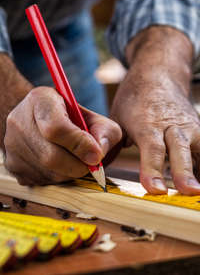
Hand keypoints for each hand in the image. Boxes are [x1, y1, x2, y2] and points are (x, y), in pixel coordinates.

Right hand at [4, 86, 121, 184]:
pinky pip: (39, 181)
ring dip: (70, 173)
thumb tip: (98, 152)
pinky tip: (63, 165)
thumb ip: (105, 132)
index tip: (97, 154)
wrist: (48, 123)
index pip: (56, 127)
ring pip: (46, 172)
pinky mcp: (11, 164)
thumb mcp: (96, 118)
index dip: (79, 144)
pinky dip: (58, 179)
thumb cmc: (76, 120)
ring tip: (77, 160)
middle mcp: (20, 120)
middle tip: (92, 164)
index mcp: (41, 99)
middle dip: (78, 165)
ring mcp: (12, 144)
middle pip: (50, 155)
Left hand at [111, 26, 199, 194]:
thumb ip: (109, 144)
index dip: (153, 168)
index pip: (152, 146)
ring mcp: (190, 127)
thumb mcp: (116, 117)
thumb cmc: (136, 99)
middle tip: (189, 193)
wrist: (159, 74)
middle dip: (185, 171)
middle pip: (181, 148)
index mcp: (148, 121)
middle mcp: (172, 124)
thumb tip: (93, 168)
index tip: (155, 189)